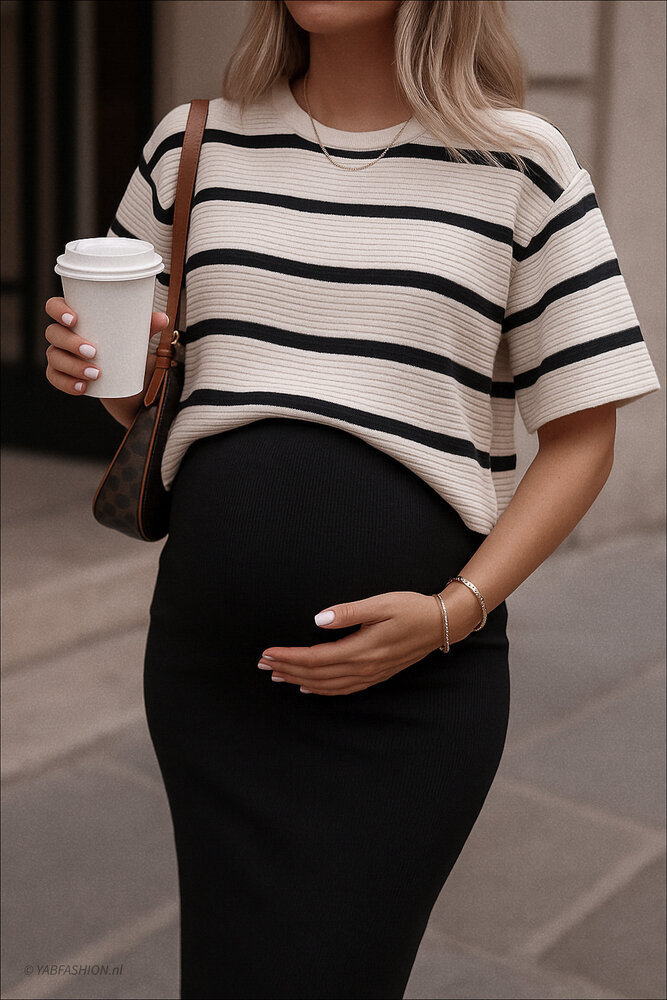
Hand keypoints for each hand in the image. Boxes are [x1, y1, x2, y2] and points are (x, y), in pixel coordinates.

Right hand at [44, 296, 169, 425]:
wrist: (129, 382)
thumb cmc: (127, 349)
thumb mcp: (138, 339)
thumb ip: (148, 327)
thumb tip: (162, 318)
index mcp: (76, 318)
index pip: (54, 307)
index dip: (58, 310)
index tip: (74, 319)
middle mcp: (63, 335)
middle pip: (54, 334)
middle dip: (70, 342)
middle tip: (93, 351)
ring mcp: (61, 356)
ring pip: (54, 358)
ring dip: (72, 365)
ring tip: (96, 373)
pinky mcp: (65, 376)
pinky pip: (55, 378)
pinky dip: (67, 384)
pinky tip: (82, 387)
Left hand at [258, 588, 481, 695]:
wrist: (442, 623)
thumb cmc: (411, 607)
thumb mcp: (380, 603)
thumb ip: (348, 612)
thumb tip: (318, 619)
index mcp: (362, 649)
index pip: (315, 658)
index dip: (289, 657)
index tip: (268, 652)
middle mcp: (364, 667)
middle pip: (317, 675)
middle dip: (287, 670)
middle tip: (262, 664)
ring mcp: (371, 674)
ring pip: (327, 685)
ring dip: (300, 681)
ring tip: (278, 675)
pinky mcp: (376, 675)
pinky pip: (343, 689)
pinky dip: (322, 690)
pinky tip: (309, 687)